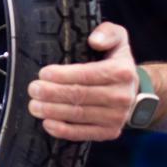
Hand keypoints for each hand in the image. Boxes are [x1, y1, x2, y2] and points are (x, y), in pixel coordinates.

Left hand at [28, 22, 138, 140]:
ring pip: (79, 115)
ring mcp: (116, 117)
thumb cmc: (116, 61)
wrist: (133, 90)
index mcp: (122, 72)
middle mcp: (122, 96)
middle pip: (80, 95)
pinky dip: (64, 131)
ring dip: (53, 111)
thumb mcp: (118, 39)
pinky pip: (84, 134)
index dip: (63, 75)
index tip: (43, 73)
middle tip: (33, 89)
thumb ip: (108, 33)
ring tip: (34, 106)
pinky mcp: (110, 132)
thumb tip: (94, 40)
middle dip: (52, 93)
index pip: (87, 74)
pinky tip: (47, 124)